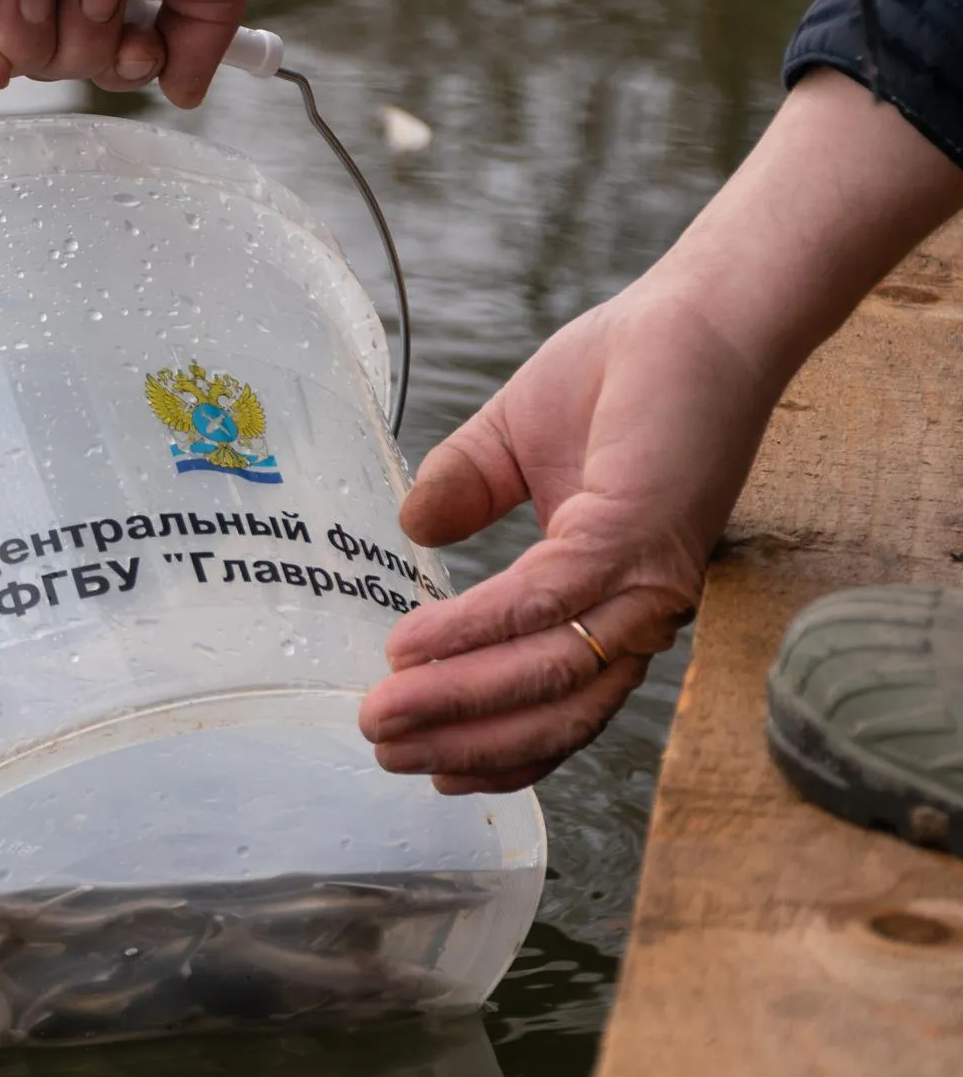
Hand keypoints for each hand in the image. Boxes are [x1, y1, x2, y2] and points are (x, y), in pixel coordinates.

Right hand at [357, 69, 962, 794]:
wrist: (695, 314)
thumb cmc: (621, 372)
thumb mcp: (514, 442)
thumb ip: (465, 490)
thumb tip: (409, 532)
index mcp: (616, 598)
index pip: (558, 703)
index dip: (493, 741)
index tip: (424, 762)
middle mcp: (639, 609)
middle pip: (550, 713)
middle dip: (459, 740)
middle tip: (382, 752)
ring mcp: (641, 579)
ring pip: (545, 676)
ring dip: (458, 704)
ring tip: (384, 715)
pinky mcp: (633, 535)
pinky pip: (540, 603)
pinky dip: (472, 632)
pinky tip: (412, 643)